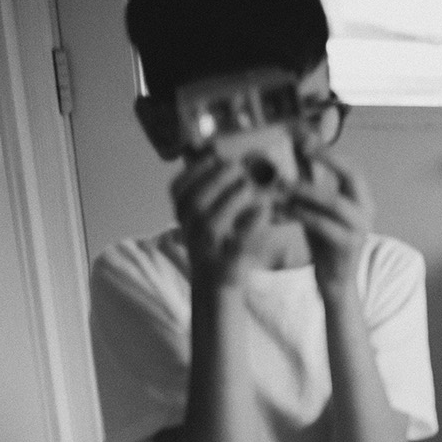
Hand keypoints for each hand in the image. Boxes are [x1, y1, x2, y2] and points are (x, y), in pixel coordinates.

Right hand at [171, 152, 270, 285]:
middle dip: (216, 180)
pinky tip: (263, 209)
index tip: (213, 157)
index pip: (178, 190)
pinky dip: (252, 223)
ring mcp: (207, 250)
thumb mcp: (205, 217)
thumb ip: (211, 192)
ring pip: (212, 222)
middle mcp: (190, 233)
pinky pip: (239, 242)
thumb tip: (231, 161)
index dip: (194, 170)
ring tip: (249, 186)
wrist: (216, 285)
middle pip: (195, 202)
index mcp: (182, 217)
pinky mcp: (227, 264)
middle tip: (238, 167)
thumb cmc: (215, 243)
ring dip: (232, 199)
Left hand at [285, 144, 373, 291]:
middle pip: (351, 176)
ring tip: (280, 187)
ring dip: (304, 190)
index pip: (350, 167)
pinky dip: (298, 214)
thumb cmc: (324, 241)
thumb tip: (298, 144)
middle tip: (299, 151)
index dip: (328, 151)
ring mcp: (359, 229)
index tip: (304, 137)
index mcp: (361, 198)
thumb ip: (310, 177)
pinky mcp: (347, 245)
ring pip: (333, 201)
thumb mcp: (315, 206)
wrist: (334, 281)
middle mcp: (366, 210)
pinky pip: (321, 223)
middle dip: (326, 160)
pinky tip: (278, 212)